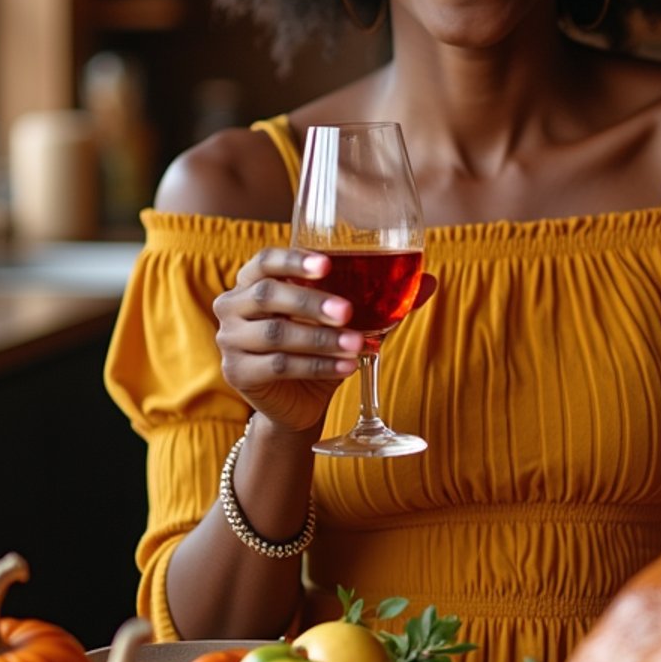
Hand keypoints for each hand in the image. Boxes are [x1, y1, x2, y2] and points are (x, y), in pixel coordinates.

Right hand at [213, 250, 436, 437]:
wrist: (297, 402)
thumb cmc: (320, 347)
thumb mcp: (346, 321)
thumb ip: (381, 299)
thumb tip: (430, 280)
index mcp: (254, 280)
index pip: (265, 260)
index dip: (293, 260)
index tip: (326, 264)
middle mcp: (233, 305)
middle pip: (267, 295)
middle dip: (311, 302)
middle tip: (348, 312)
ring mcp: (230, 341)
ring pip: (276, 334)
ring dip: (321, 339)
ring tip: (358, 344)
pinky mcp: (238, 373)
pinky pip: (278, 366)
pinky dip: (317, 366)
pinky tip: (347, 368)